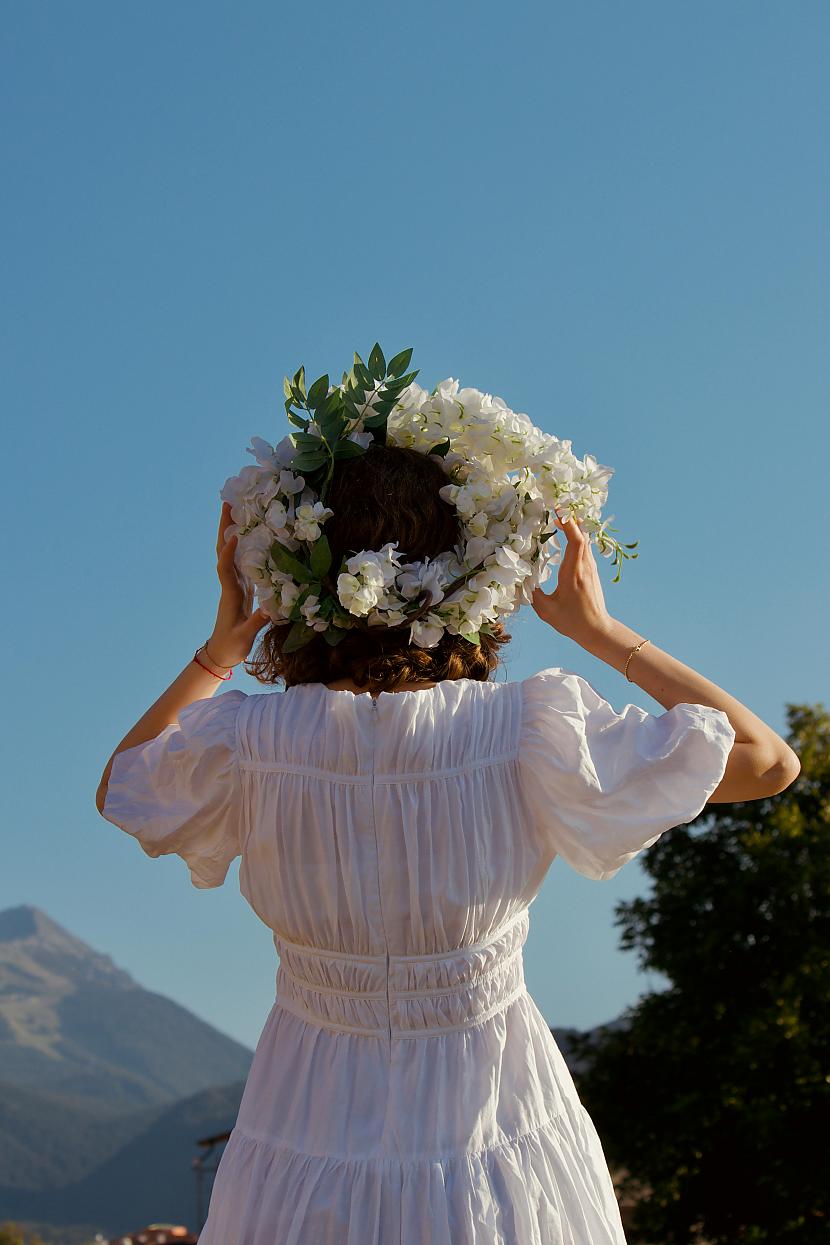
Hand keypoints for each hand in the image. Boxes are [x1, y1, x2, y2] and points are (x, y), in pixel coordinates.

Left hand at [205, 502, 270, 667]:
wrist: (221, 653)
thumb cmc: (231, 645)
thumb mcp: (244, 636)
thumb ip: (256, 622)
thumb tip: (270, 609)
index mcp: (230, 594)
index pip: (225, 568)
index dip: (228, 552)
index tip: (235, 535)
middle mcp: (230, 584)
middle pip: (223, 551)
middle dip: (224, 527)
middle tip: (228, 503)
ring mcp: (235, 584)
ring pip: (231, 553)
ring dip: (232, 531)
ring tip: (238, 509)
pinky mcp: (242, 588)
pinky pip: (240, 561)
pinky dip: (243, 545)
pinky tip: (251, 534)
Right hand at [531, 512, 614, 647]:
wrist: (597, 629)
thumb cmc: (571, 621)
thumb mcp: (546, 610)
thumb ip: (532, 593)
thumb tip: (520, 578)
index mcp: (573, 573)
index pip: (575, 540)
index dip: (568, 523)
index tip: (556, 511)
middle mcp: (584, 567)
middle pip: (582, 535)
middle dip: (571, 519)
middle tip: (556, 509)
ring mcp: (591, 568)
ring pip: (586, 540)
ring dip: (575, 527)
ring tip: (561, 518)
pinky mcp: (592, 572)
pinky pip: (586, 548)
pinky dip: (578, 537)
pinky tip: (570, 537)